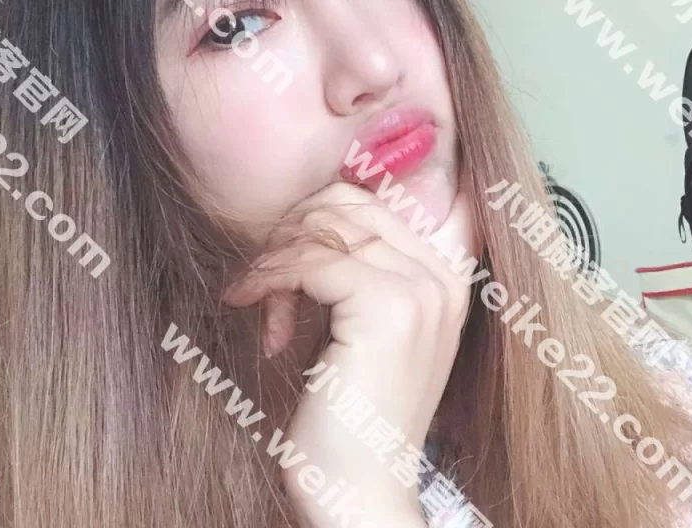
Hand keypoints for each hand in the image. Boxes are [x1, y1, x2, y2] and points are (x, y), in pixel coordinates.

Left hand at [223, 179, 478, 527]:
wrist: (360, 489)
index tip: (280, 243)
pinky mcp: (388, 307)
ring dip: (276, 259)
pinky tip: (246, 301)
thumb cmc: (350, 412)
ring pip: (324, 232)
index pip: (373, 202)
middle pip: (345, 207)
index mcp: (445, 275)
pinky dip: (268, 277)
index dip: (318, 209)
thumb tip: (310, 215)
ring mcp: (420, 289)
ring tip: (257, 298)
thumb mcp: (362, 328)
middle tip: (263, 274)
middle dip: (291, 233)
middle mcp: (441, 275)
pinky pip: (310, 263)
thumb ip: (358, 271)